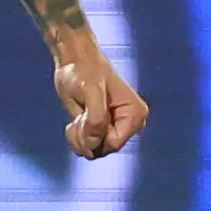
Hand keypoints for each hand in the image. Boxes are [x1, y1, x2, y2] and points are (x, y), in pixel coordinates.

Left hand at [52, 42, 147, 160]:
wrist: (74, 60)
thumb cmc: (84, 71)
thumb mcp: (91, 91)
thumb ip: (95, 119)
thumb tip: (94, 144)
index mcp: (135, 115)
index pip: (114, 144)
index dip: (94, 137)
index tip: (84, 117)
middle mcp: (129, 125)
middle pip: (104, 149)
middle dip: (86, 137)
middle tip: (79, 117)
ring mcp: (115, 128)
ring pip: (94, 150)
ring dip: (79, 138)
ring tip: (76, 118)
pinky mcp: (102, 130)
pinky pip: (88, 147)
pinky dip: (76, 138)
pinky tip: (75, 122)